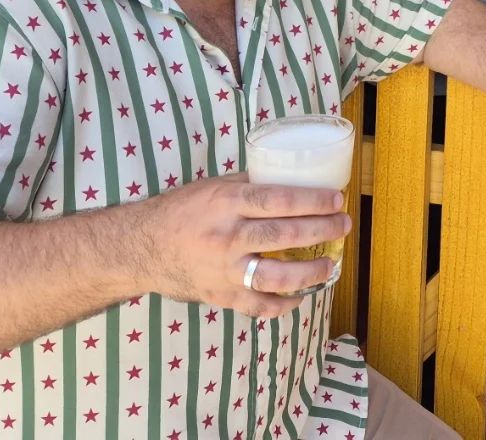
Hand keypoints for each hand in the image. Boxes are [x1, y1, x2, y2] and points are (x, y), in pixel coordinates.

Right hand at [133, 174, 350, 317]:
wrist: (142, 247)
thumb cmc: (181, 211)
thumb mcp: (213, 187)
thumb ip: (250, 185)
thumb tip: (290, 178)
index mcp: (226, 203)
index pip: (279, 200)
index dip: (314, 201)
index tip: (337, 200)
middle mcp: (227, 238)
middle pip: (285, 235)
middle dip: (322, 230)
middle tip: (343, 226)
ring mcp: (224, 271)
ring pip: (277, 276)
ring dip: (311, 272)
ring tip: (330, 266)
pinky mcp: (221, 296)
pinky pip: (259, 306)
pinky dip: (284, 304)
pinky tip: (302, 296)